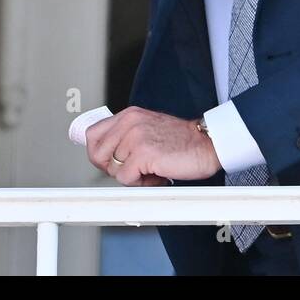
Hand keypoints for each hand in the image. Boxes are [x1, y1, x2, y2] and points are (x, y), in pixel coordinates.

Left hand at [86, 107, 222, 185]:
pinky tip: (156, 175)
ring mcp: (135, 137)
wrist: (207, 143)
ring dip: (132, 177)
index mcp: (128, 115)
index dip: (97, 153)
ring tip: (150, 170)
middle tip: (131, 170)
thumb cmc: (181, 140)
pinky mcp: (143, 154)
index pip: (93, 134)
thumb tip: (106, 155)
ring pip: (113, 169)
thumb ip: (126, 136)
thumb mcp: (147, 128)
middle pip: (98, 154)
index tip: (108, 162)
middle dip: (112, 168)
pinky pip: (126, 179)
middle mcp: (129, 123)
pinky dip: (141, 184)